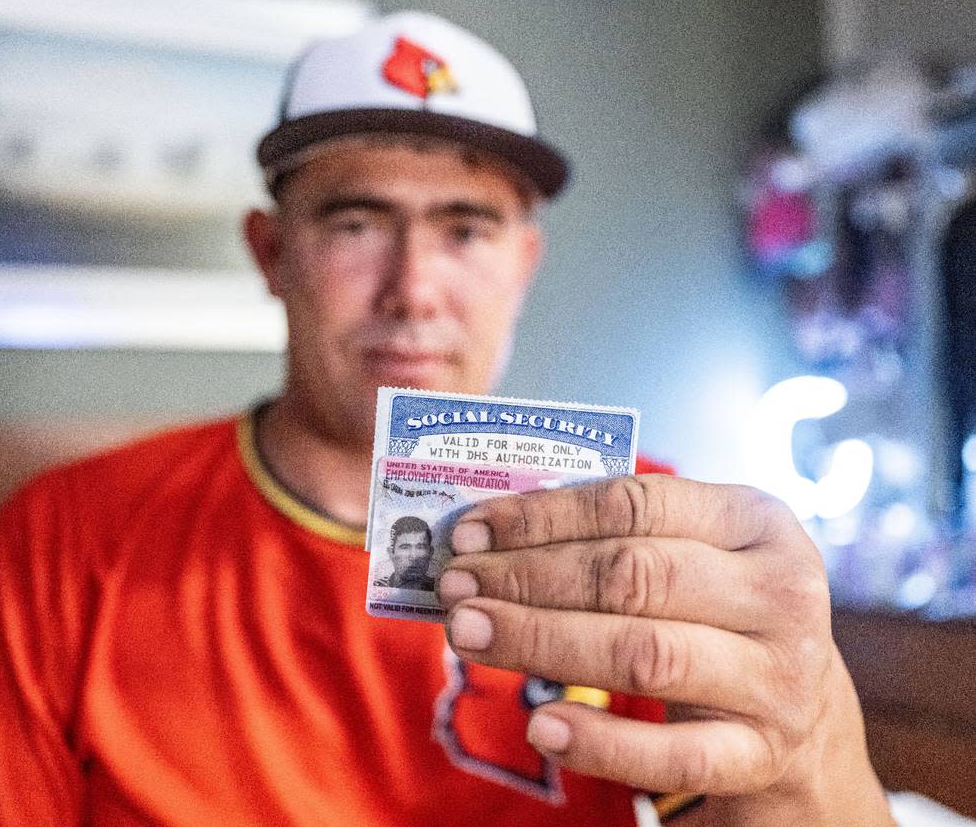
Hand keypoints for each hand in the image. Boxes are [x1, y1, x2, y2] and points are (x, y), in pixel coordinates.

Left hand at [438, 475, 893, 824]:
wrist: (804, 715)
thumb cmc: (716, 613)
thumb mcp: (691, 556)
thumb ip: (610, 538)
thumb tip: (488, 535)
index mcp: (757, 521)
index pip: (635, 504)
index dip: (544, 516)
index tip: (471, 531)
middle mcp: (781, 594)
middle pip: (633, 576)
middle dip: (528, 578)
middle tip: (453, 586)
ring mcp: (778, 678)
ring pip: (643, 654)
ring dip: (541, 641)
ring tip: (468, 633)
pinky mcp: (762, 754)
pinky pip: (672, 753)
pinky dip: (601, 742)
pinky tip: (540, 727)